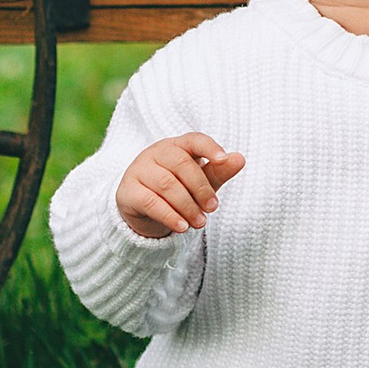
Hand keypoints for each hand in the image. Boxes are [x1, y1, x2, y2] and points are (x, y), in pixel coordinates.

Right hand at [115, 133, 244, 240]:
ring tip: (200, 222)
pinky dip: (169, 215)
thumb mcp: (199, 182)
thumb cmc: (176, 189)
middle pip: (181, 164)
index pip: (194, 140)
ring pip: (167, 184)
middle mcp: (156, 153)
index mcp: (177, 145)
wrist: (141, 210)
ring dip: (187, 205)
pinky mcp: (128, 192)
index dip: (209, 147)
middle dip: (200, 187)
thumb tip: (240, 159)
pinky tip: (182, 227)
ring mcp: (139, 170)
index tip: (223, 160)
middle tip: (213, 208)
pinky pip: (150, 202)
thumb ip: (218, 171)